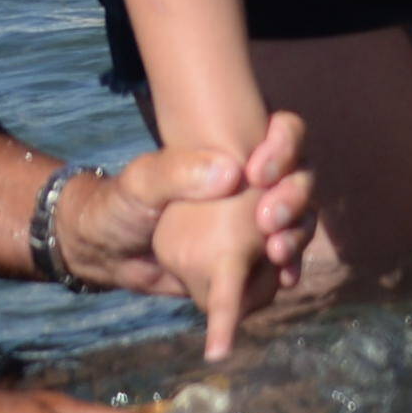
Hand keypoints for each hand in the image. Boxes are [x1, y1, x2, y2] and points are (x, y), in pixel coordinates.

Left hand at [77, 117, 316, 358]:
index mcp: (238, 146)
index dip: (285, 147)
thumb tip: (231, 174)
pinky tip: (286, 280)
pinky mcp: (253, 256)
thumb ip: (176, 171)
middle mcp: (259, 179)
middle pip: (301, 178)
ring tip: (277, 253)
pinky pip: (284, 261)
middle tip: (269, 221)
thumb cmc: (123, 204)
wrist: (110, 254)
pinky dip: (289, 269)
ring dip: (297, 234)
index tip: (257, 172)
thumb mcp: (141, 182)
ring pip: (300, 219)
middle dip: (294, 197)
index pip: (285, 132)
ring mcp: (259, 218)